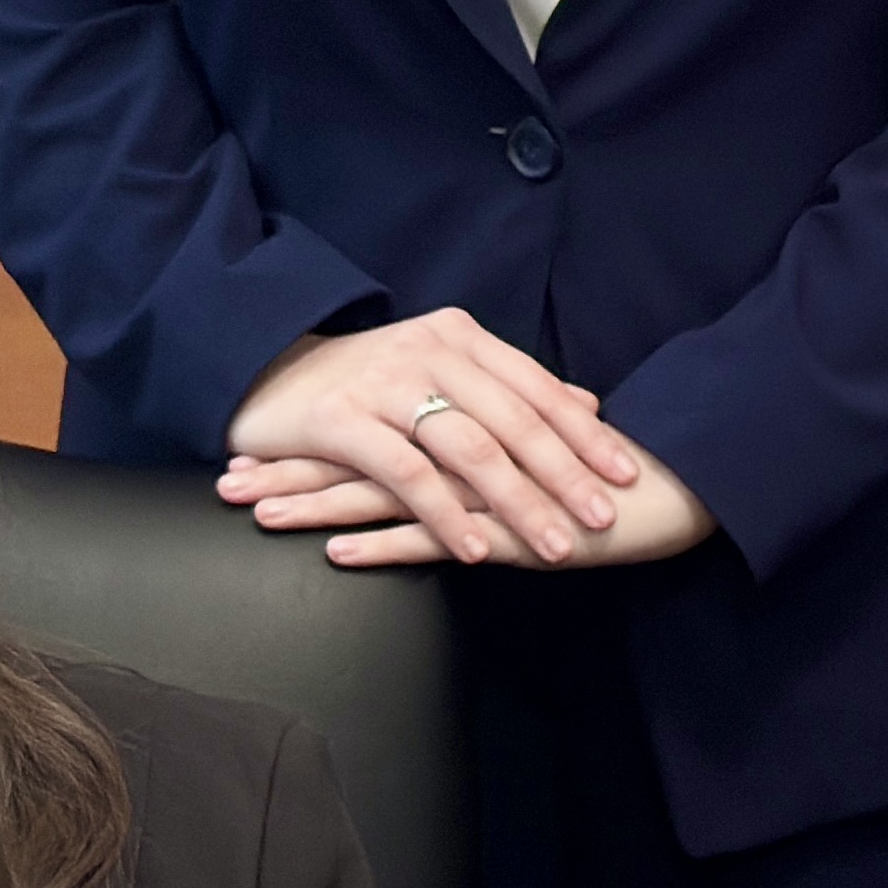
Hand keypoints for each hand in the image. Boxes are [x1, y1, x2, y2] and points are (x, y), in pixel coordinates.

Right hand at [222, 313, 656, 568]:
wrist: (260, 364)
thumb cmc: (363, 380)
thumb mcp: (442, 370)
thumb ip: (510, 388)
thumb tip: (588, 406)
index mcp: (460, 337)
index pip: (537, 388)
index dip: (584, 434)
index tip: (627, 474)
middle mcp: (429, 351)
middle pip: (513, 420)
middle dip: (565, 475)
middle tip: (602, 518)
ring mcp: (384, 383)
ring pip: (469, 449)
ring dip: (517, 503)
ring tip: (553, 545)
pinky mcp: (341, 420)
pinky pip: (407, 473)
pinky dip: (444, 515)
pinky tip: (473, 550)